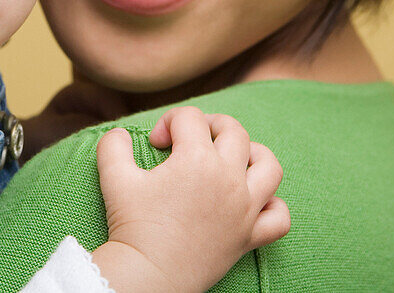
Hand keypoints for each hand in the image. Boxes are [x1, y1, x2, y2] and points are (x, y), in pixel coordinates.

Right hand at [90, 107, 288, 292]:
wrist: (148, 275)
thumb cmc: (133, 225)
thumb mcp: (114, 177)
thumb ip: (114, 145)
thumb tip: (120, 133)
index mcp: (197, 159)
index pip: (190, 118)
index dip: (169, 122)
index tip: (155, 144)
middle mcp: (228, 179)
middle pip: (235, 131)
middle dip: (211, 125)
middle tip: (191, 139)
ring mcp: (245, 209)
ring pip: (269, 166)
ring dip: (253, 154)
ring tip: (232, 159)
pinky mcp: (250, 237)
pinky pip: (279, 216)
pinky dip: (272, 205)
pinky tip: (252, 202)